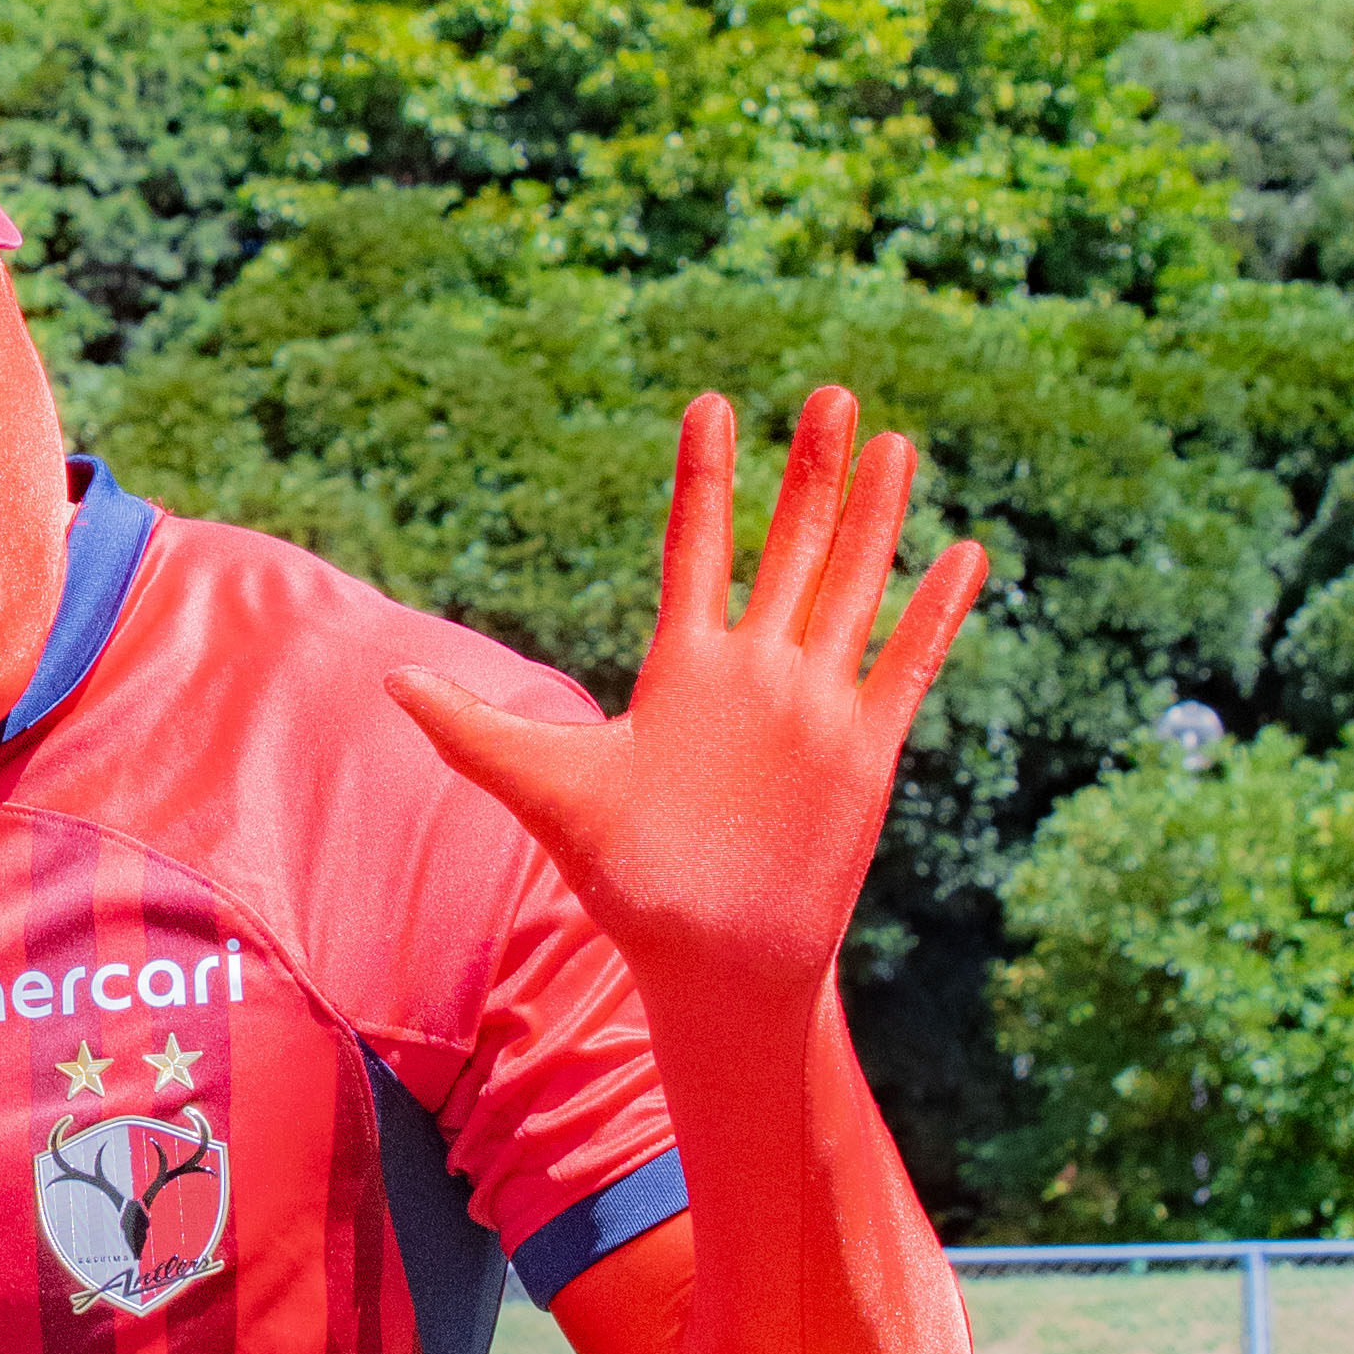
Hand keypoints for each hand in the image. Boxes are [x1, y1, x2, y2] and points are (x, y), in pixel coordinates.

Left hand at [394, 387, 982, 1017]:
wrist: (708, 960)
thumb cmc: (628, 882)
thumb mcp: (546, 790)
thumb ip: (474, 730)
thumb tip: (390, 683)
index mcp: (683, 670)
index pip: (695, 550)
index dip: (705, 480)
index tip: (710, 403)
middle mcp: (754, 674)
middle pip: (788, 550)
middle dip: (810, 473)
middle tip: (831, 393)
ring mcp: (813, 707)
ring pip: (851, 589)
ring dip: (874, 519)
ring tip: (897, 441)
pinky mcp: (862, 749)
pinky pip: (903, 666)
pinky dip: (934, 613)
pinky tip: (964, 553)